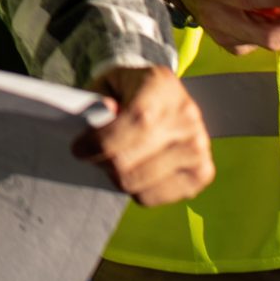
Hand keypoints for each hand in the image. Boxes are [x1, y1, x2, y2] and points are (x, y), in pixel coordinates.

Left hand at [74, 66, 214, 205]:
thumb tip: (101, 116)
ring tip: (115, 161)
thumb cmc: (127, 91)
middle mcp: (186, 116)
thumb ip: (95, 99)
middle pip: (129, 161)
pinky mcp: (201, 173)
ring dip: (116, 177)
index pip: (135, 121)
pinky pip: (152, 198)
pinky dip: (135, 190)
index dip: (100, 141)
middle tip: (93, 156)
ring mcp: (198, 147)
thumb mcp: (107, 83)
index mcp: (162, 86)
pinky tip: (136, 170)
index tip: (78, 149)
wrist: (164, 99)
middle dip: (101, 162)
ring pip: (137, 184)